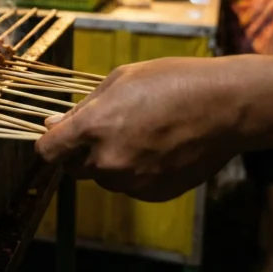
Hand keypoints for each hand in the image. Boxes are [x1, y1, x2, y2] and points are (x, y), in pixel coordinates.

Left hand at [35, 57, 245, 201]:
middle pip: (74, 167)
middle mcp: (108, 160)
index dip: (49, 144)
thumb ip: (82, 108)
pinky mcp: (154, 193)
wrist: (224, 106)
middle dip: (82, 152)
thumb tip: (53, 124)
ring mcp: (132, 181)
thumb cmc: (170, 82)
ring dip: (110, 163)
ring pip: (103, 178)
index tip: (57, 138)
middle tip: (107, 129)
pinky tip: (156, 149)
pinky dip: (135, 173)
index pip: (48, 151)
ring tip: (139, 135)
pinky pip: (131, 186)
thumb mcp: (118, 80)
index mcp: (93, 128)